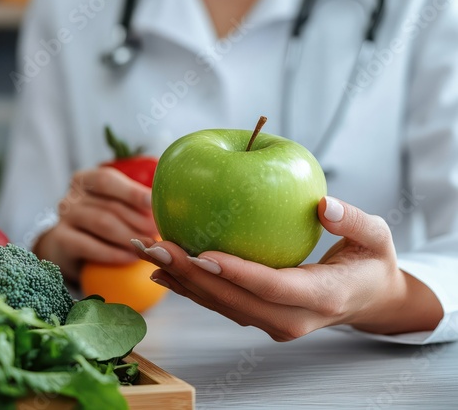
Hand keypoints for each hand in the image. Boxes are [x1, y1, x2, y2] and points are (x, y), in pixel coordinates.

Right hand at [34, 167, 157, 281]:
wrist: (71, 248)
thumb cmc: (103, 220)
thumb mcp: (116, 204)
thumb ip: (137, 198)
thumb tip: (171, 196)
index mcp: (86, 180)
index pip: (107, 180)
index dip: (132, 191)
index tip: (153, 202)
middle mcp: (71, 196)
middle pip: (109, 205)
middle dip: (139, 219)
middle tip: (159, 230)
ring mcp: (63, 219)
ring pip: (102, 224)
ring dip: (130, 236)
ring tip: (150, 245)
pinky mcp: (60, 242)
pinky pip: (89, 246)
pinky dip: (113, 252)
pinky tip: (131, 257)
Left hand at [131, 197, 442, 340]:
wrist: (368, 298)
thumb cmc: (371, 263)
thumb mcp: (376, 237)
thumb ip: (354, 221)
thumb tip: (324, 203)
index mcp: (322, 297)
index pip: (272, 287)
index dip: (236, 272)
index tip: (201, 252)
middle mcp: (292, 319)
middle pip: (235, 301)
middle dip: (192, 276)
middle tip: (157, 248)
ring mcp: (274, 322)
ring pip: (222, 306)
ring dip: (183, 282)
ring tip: (149, 255)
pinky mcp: (261, 317)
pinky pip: (222, 303)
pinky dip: (192, 288)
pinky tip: (165, 271)